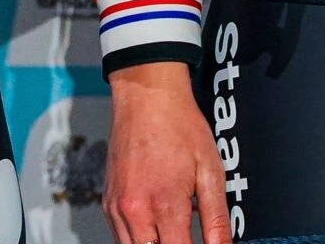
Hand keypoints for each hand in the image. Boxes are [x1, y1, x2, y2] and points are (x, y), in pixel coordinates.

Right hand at [104, 62, 229, 243]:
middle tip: (188, 238)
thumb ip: (217, 218)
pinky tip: (157, 228)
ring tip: (176, 234)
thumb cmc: (180, 126)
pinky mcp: (107, 200)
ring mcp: (117, 206)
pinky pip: (121, 236)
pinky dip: (139, 240)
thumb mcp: (210, 171)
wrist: (146, 95)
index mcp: (164, 204)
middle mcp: (134, 209)